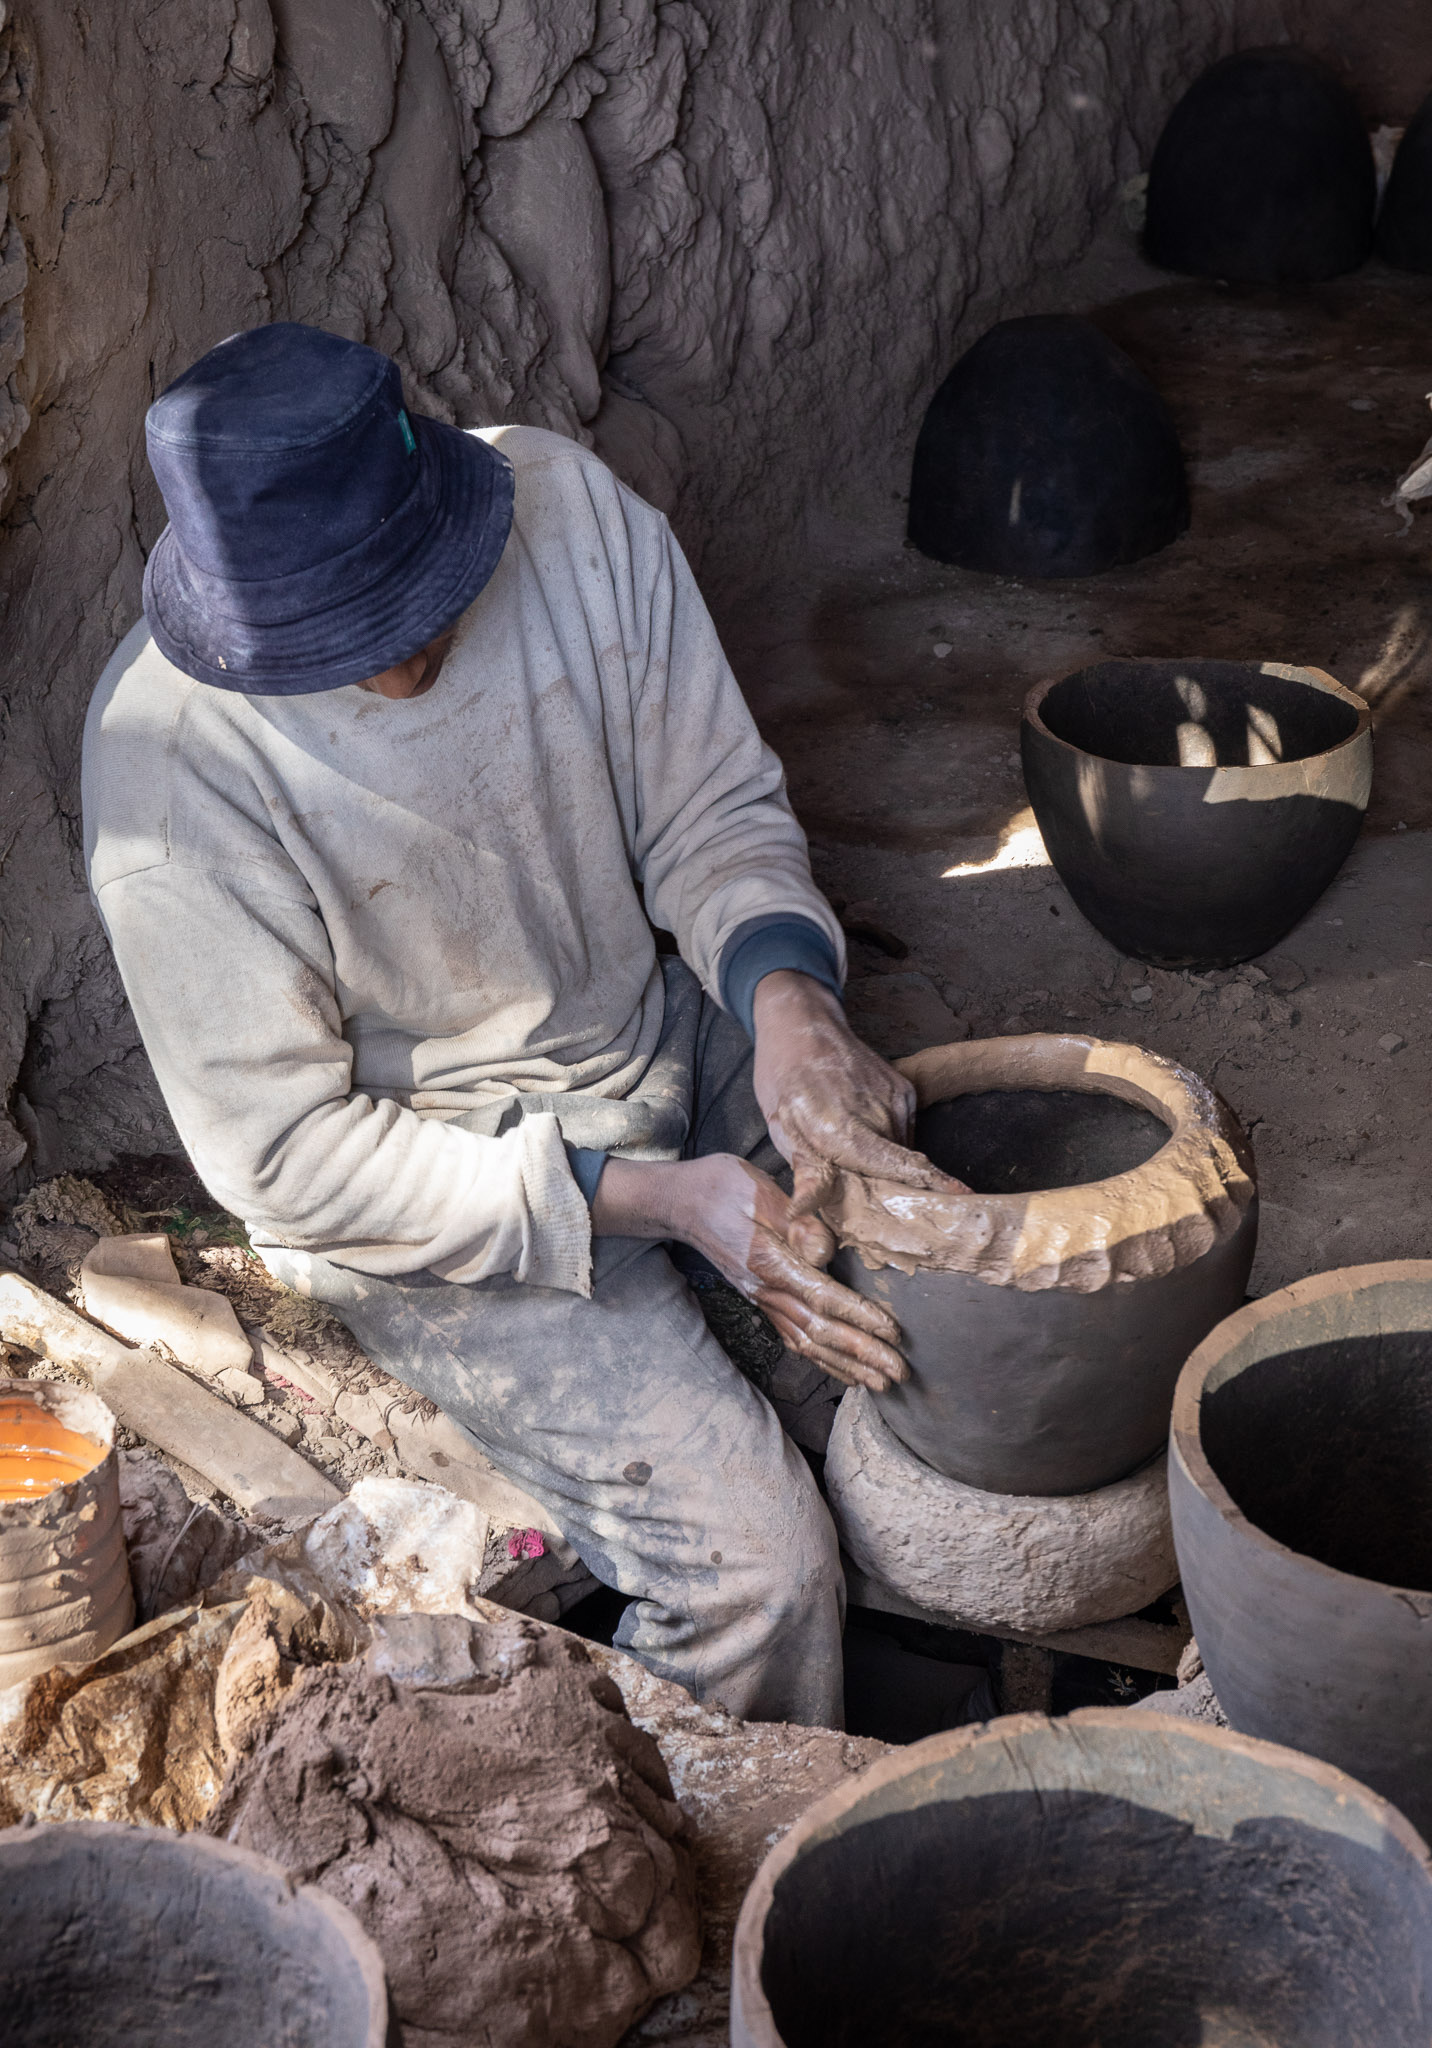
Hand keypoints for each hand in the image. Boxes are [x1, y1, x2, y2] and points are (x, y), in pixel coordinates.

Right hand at [591, 1152, 907, 1390]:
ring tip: (879, 1383)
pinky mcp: (759, 1299)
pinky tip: (841, 1369)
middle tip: (899, 1374)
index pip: (822, 1298)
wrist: (679, 1201)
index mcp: (769, 1262)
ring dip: (845, 1365)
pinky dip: (820, 1358)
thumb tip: (825, 1254)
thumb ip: (796, 1223)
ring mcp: (761, 1298)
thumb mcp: (760, 1190)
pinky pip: (792, 1337)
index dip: (860, 1318)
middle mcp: (766, 1289)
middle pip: (820, 1331)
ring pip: (807, 1342)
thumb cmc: (722, 1186)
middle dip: (862, 1355)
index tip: (893, 1334)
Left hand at [751, 971, 962, 1218]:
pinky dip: (887, 1136)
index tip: (963, 1197)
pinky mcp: (904, 1089)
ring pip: (900, 1148)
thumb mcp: (782, 1129)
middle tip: (851, 1178)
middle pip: (897, 1167)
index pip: (900, 1165)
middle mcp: (879, 1114)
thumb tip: (804, 1210)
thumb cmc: (785, 1080)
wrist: (803, 1028)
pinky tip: (861, 1123)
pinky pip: (904, 1128)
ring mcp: (896, 1098)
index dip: (933, 1184)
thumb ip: (806, 1172)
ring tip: (849, 1142)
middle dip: (883, 1184)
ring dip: (883, 1158)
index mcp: (846, 1129)